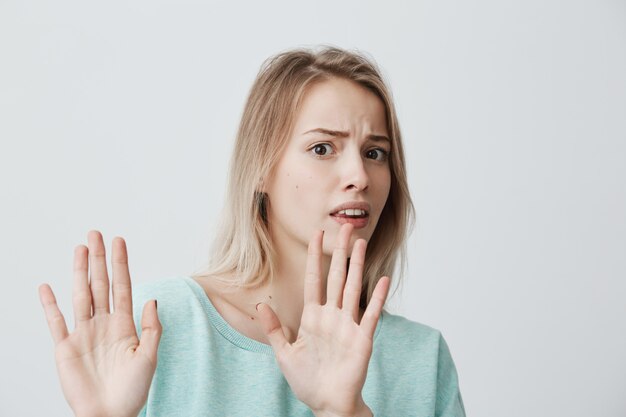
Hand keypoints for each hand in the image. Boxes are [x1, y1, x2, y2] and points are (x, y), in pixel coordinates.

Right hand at [38, 231, 161, 416]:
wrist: (110, 415)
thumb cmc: (132, 391)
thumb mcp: (149, 357)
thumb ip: (152, 328)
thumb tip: (152, 299)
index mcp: (124, 325)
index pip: (122, 286)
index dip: (120, 264)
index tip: (119, 241)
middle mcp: (103, 324)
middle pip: (99, 284)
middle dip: (98, 259)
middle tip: (96, 233)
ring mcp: (83, 334)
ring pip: (80, 296)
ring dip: (78, 272)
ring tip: (80, 249)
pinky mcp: (65, 348)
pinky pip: (55, 322)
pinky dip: (50, 305)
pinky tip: (46, 287)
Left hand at [256, 224, 388, 416]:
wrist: (327, 403)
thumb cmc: (306, 380)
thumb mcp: (283, 353)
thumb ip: (274, 328)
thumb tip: (260, 304)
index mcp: (313, 317)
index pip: (315, 279)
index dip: (316, 257)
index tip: (317, 235)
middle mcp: (332, 316)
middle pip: (336, 276)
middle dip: (340, 252)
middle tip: (346, 227)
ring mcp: (348, 326)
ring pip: (353, 288)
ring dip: (357, 265)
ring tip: (361, 243)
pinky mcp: (362, 339)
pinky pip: (371, 314)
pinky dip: (377, 297)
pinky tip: (382, 279)